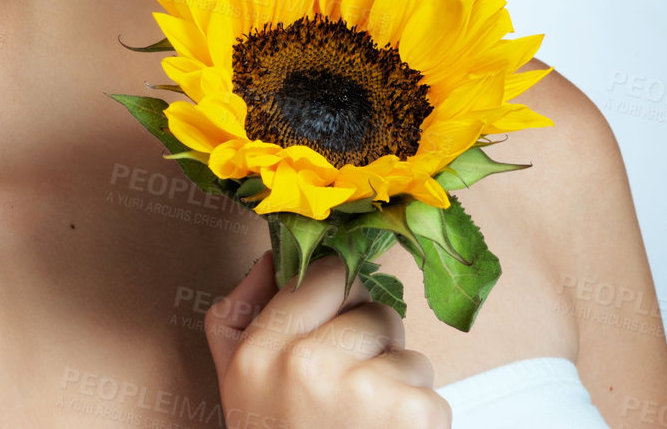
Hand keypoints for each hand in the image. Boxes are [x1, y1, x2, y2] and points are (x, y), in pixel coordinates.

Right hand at [204, 250, 449, 428]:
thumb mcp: (235, 382)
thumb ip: (240, 312)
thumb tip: (274, 255)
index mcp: (259, 350)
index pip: (325, 272)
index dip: (343, 293)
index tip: (343, 319)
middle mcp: (306, 362)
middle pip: (375, 308)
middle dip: (375, 343)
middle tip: (352, 389)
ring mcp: (361, 388)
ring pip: (408, 350)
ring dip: (399, 383)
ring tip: (367, 425)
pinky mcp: (410, 415)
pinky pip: (431, 389)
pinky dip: (418, 418)